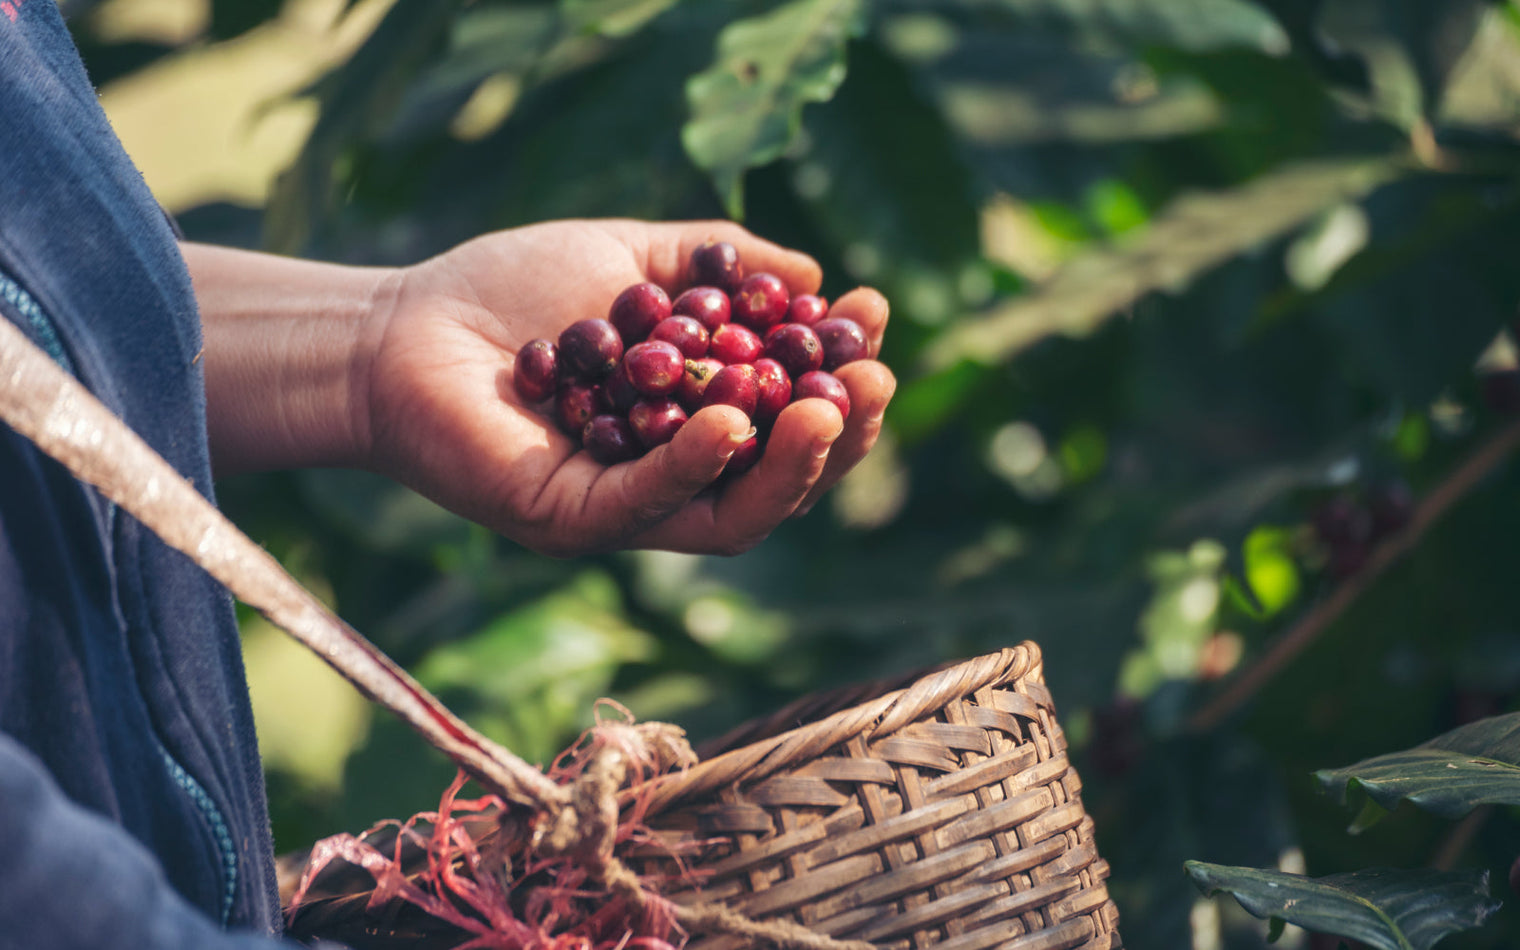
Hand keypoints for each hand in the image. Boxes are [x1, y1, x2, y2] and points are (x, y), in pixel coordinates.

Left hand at [362, 219, 894, 555]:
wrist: (402, 324)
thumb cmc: (513, 291)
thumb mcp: (635, 259)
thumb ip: (721, 265)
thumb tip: (815, 279)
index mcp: (693, 422)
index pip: (788, 419)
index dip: (840, 378)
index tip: (874, 319)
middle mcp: (670, 477)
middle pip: (777, 479)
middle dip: (838, 435)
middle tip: (876, 380)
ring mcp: (623, 507)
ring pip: (731, 511)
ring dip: (789, 465)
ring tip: (827, 408)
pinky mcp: (570, 518)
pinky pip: (648, 504)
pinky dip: (695, 463)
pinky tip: (732, 419)